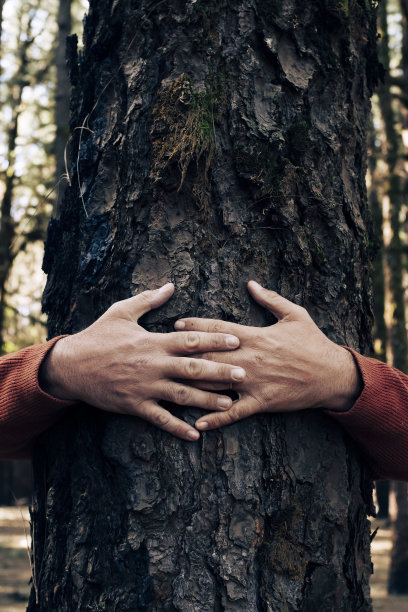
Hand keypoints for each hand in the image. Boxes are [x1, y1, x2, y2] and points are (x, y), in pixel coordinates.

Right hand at [39, 283, 245, 440]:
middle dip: (220, 371)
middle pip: (193, 368)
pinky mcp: (135, 405)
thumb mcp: (121, 312)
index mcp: (153, 341)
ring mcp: (145, 387)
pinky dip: (177, 428)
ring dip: (207, 400)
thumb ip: (148, 300)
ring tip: (229, 404)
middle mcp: (153, 365)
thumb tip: (170, 286)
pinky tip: (195, 435)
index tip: (237, 340)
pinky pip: (159, 419)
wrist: (71, 366)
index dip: (215, 339)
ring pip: (182, 395)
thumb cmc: (98, 336)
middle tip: (244, 374)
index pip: (190, 339)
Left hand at [174, 281, 361, 431]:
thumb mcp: (295, 314)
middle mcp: (249, 359)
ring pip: (216, 383)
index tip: (177, 324)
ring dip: (191, 384)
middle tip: (162, 353)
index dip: (195, 326)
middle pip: (209, 355)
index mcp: (255, 336)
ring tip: (168, 385)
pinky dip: (216, 419)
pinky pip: (234, 413)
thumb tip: (251, 283)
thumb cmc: (313, 342)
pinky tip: (197, 423)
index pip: (218, 329)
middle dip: (184, 353)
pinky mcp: (261, 402)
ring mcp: (253, 382)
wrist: (332, 374)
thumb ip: (271, 299)